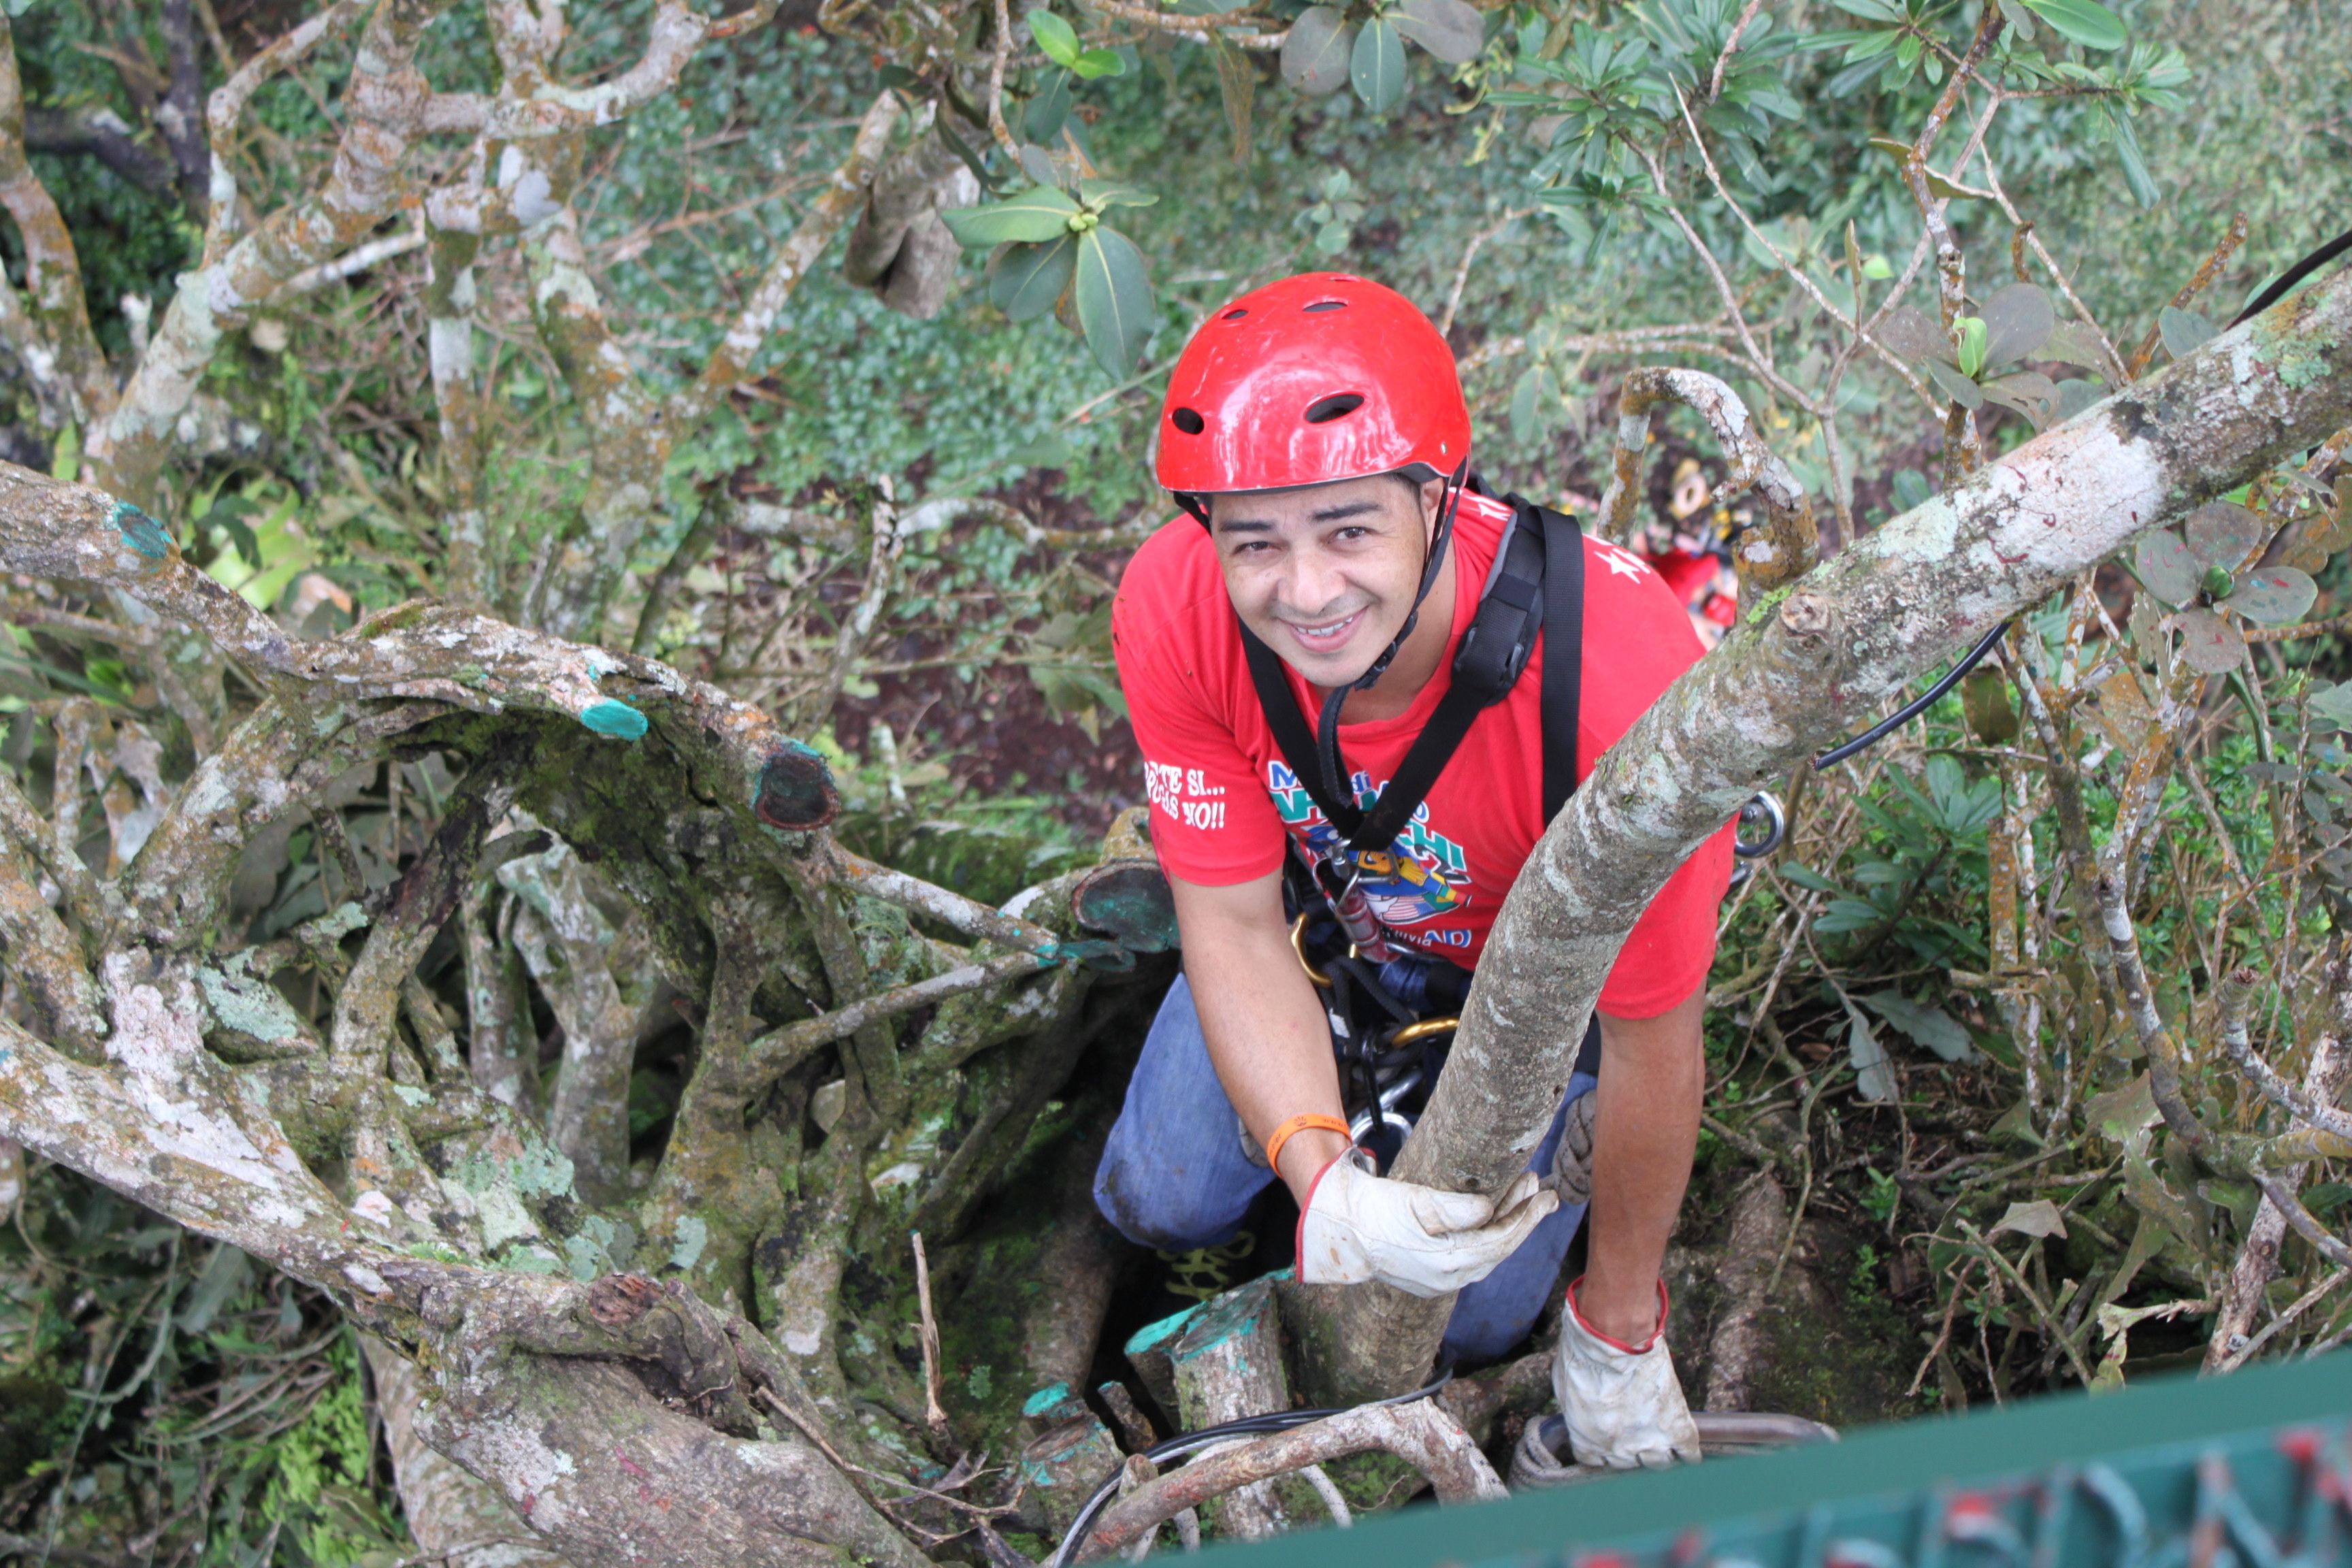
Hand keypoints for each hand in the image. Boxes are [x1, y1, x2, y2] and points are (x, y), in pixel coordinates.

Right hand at [1294, 1150, 1556, 1297]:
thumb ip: (1457, 1208)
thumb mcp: (1417, 1201)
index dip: (1527, 1217)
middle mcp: (1449, 1280)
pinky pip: (1473, 1257)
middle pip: (1500, 1249)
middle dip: (1523, 1218)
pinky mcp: (1432, 1276)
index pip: (1502, 1239)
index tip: (1544, 1195)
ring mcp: (1441, 1282)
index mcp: (1448, 1262)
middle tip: (1542, 1192)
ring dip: (1507, 1225)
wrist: (1342, 1231)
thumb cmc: (1376, 1210)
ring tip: (1524, 1198)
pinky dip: (1489, 1236)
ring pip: (1488, 1254)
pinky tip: (1494, 1219)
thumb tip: (1489, 1208)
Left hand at [1552, 1277, 1700, 1469]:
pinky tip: (1686, 1448)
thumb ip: (1574, 1406)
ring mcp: (1648, 1441)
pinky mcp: (1676, 1428)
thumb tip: (1580, 1407)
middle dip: (1630, 1449)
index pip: (1596, 1462)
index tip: (1607, 1437)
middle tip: (1634, 1430)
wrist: (1614, 1338)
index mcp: (1587, 1441)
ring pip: (1659, 1465)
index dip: (1603, 1449)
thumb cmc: (1583, 1354)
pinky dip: (1689, 1455)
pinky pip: (1689, 1455)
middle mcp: (1618, 1450)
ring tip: (1659, 1436)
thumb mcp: (1564, 1384)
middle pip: (1628, 1465)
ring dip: (1659, 1453)